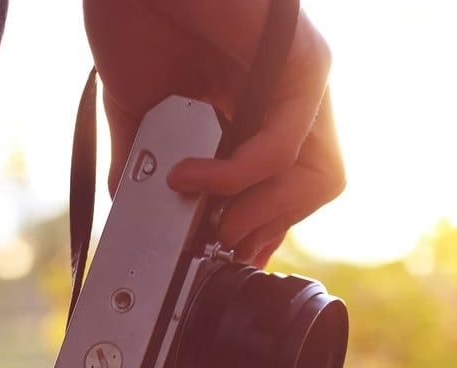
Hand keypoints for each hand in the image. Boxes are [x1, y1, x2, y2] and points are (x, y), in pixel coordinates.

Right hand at [83, 0, 344, 266]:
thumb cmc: (135, 19)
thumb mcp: (141, 110)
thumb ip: (148, 161)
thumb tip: (135, 209)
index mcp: (262, 108)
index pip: (288, 185)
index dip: (264, 228)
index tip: (225, 255)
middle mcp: (292, 96)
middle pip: (317, 188)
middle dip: (269, 228)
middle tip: (221, 244)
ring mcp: (303, 80)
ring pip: (320, 177)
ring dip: (264, 215)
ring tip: (215, 227)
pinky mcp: (302, 62)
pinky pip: (282, 147)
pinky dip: (236, 177)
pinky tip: (191, 178)